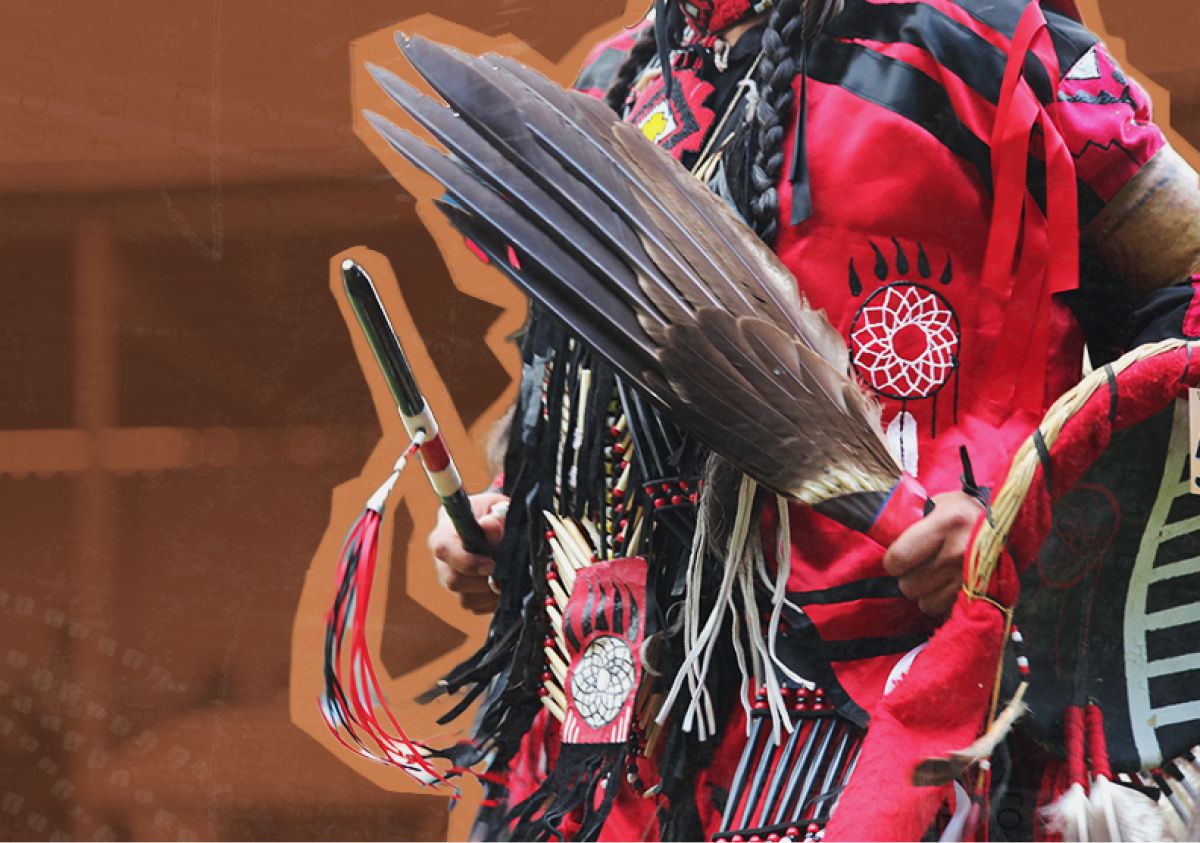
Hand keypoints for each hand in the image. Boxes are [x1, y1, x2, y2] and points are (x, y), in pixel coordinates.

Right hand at [428, 492, 507, 614]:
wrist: (487, 524)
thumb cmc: (488, 513)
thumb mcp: (493, 506)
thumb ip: (494, 515)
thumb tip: (490, 526)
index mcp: (443, 534)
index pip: (444, 551)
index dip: (468, 562)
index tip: (491, 565)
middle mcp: (442, 560)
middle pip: (453, 581)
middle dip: (482, 582)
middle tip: (504, 576)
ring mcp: (449, 579)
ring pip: (464, 599)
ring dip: (489, 593)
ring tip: (507, 581)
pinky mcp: (461, 594)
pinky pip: (474, 607)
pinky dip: (492, 602)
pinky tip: (503, 587)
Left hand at [882, 491, 985, 617]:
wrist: (1012, 523)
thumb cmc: (966, 511)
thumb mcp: (939, 503)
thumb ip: (913, 521)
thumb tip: (884, 539)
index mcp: (946, 523)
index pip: (898, 558)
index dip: (892, 562)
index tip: (897, 558)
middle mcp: (959, 551)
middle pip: (909, 585)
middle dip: (909, 578)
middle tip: (920, 565)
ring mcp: (972, 575)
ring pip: (926, 603)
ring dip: (926, 593)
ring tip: (935, 575)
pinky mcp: (983, 593)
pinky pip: (947, 610)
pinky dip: (943, 601)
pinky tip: (948, 585)